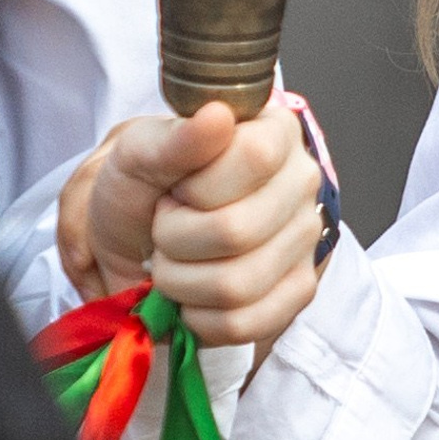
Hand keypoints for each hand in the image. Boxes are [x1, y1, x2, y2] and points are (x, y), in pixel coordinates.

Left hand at [57, 103, 327, 348]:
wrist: (133, 240)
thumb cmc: (141, 188)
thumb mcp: (138, 153)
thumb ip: (175, 137)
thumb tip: (218, 115)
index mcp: (273, 130)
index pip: (254, 157)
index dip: (197, 184)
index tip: (175, 186)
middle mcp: (301, 182)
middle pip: (237, 230)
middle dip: (175, 237)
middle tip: (165, 225)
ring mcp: (306, 240)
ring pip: (237, 284)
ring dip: (181, 280)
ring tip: (174, 258)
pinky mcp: (298, 292)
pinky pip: (244, 324)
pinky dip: (198, 316)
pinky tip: (191, 291)